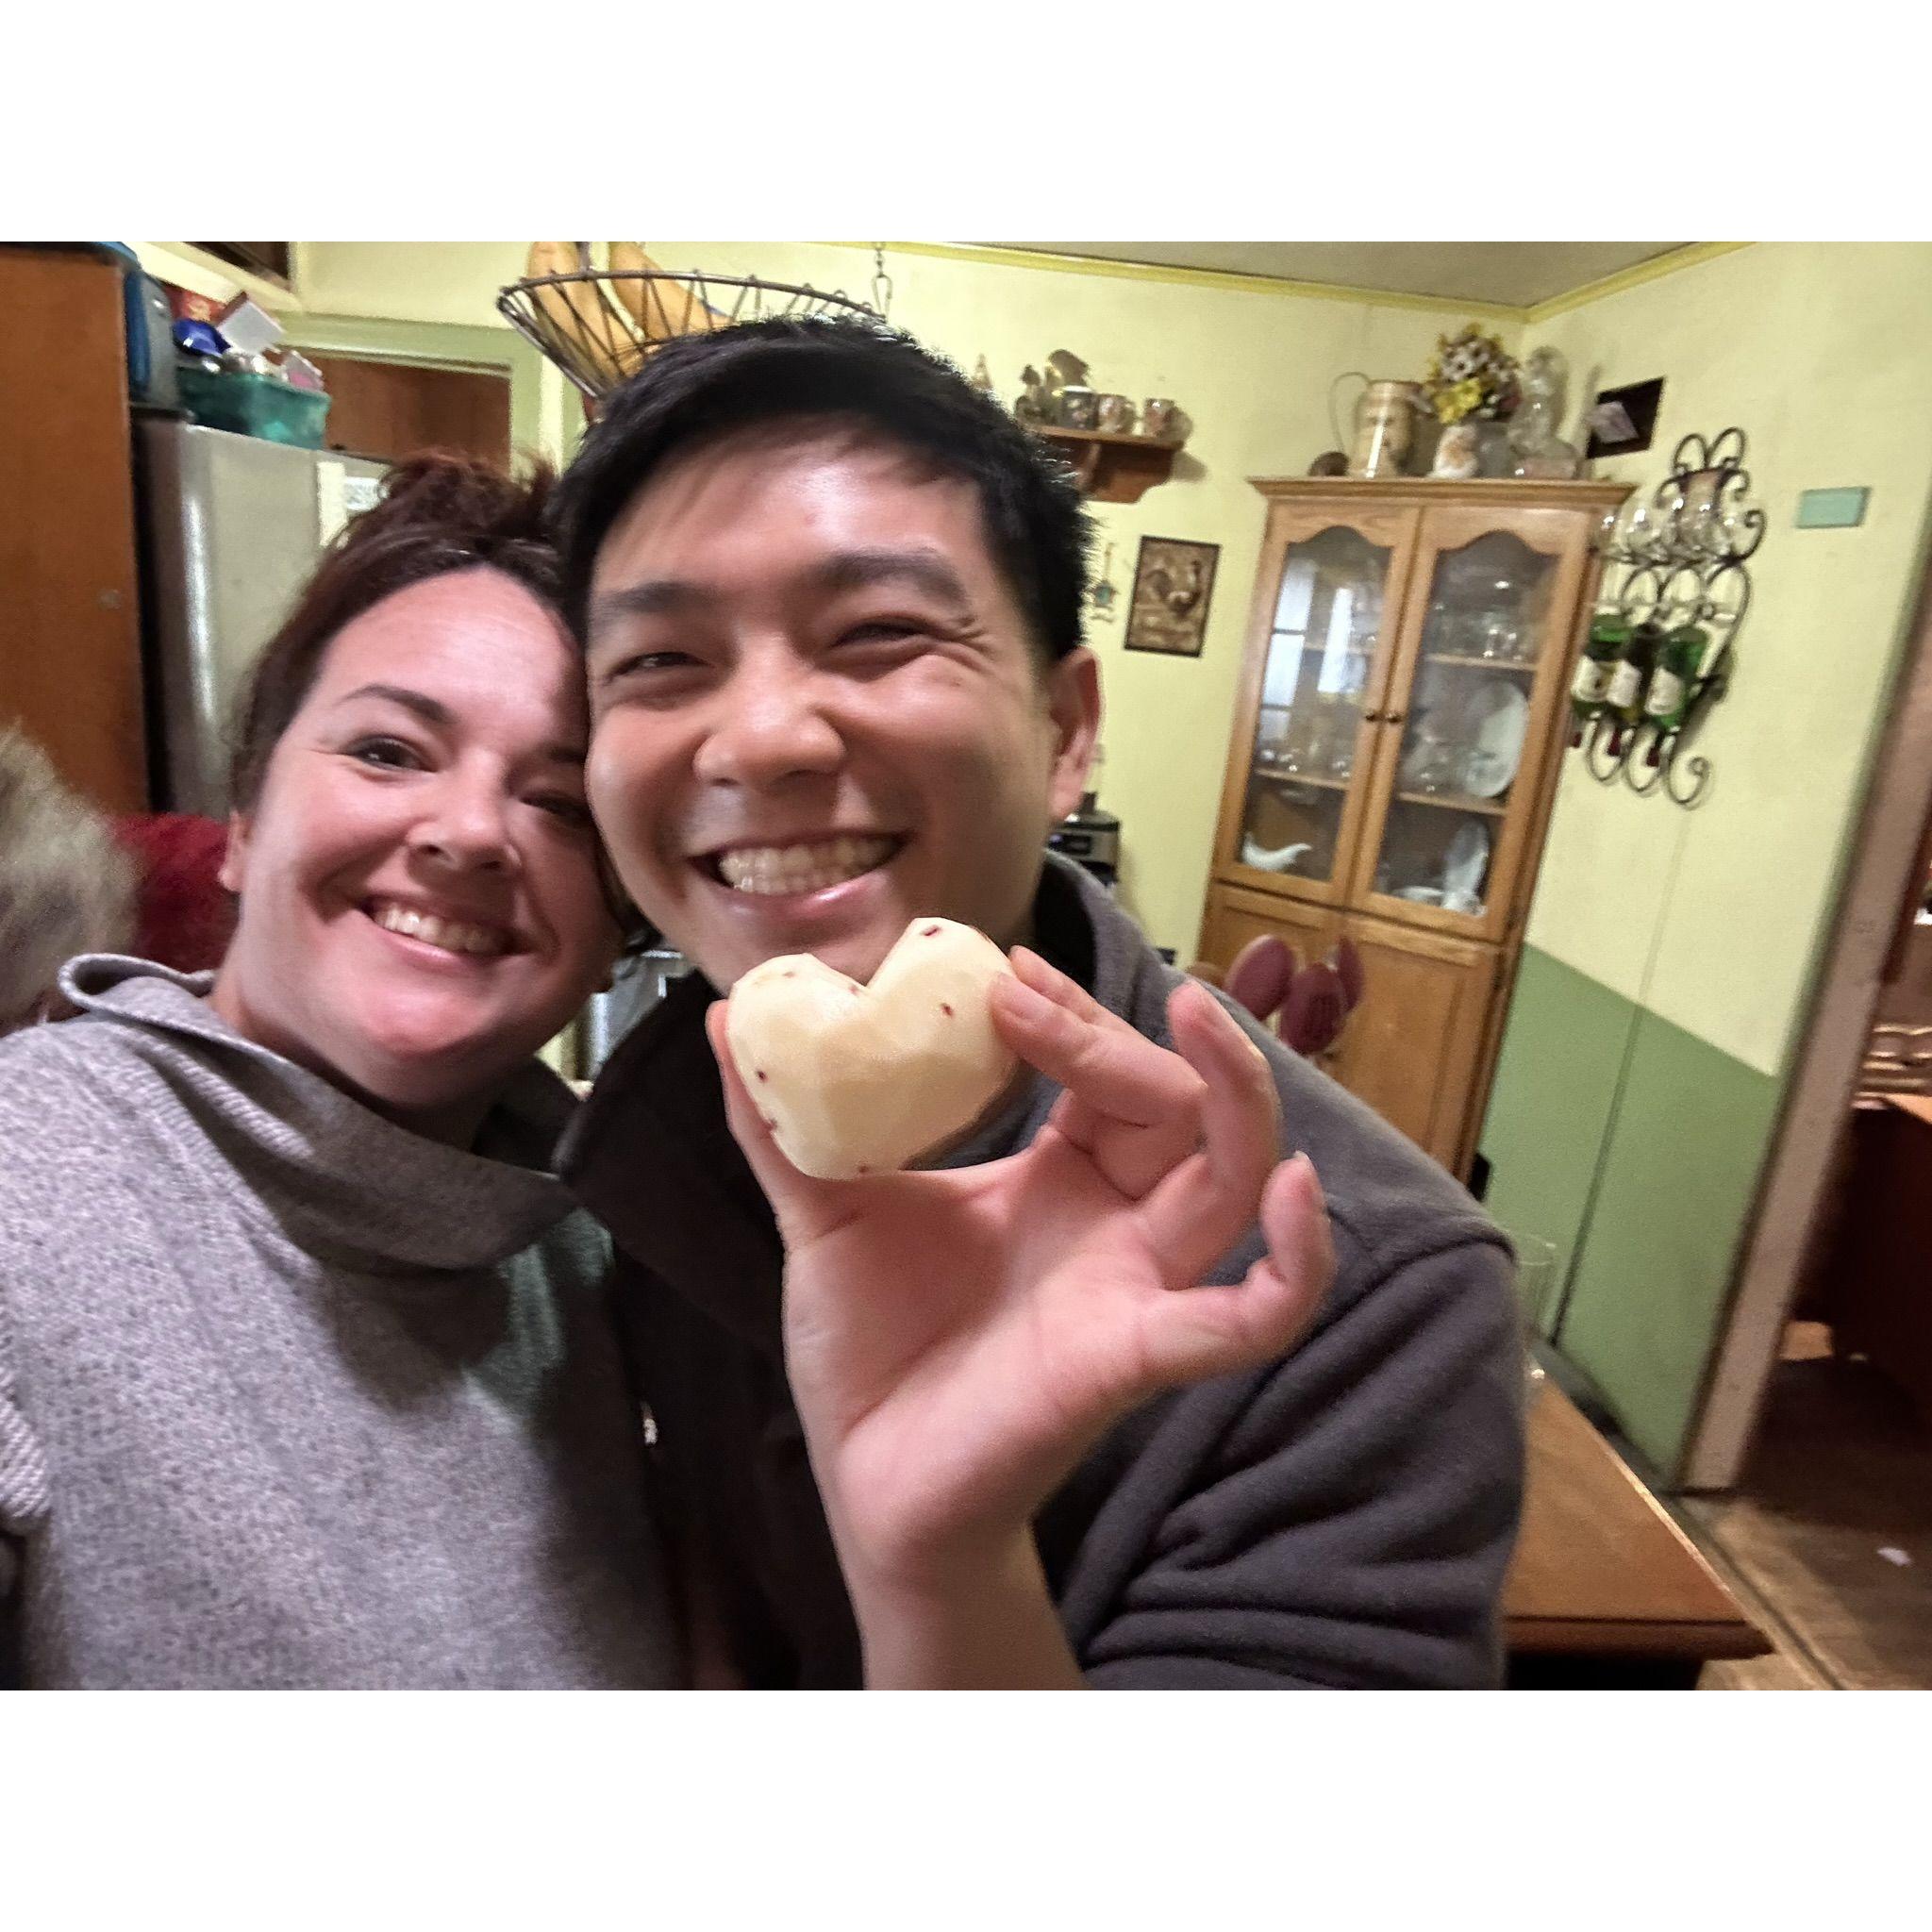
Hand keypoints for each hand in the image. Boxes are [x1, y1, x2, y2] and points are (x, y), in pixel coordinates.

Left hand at [705, 949, 1333, 1597]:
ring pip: (1230, 1177)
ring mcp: (1134, 1288)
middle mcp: (1115, 1224)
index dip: (1070, 1013)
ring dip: (1236, 1091)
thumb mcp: (823, 1213)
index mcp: (1058, 1179)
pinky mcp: (1132, 1357)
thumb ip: (783, 1121)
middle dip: (1123, 1034)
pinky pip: (1247, 1320)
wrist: (863, 1482)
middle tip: (1023, 994)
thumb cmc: (869, 1350)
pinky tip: (1296, 1194)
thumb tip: (726, 1017)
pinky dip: (1295, 1264)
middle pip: (1178, 1105)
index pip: (1106, 1071)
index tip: (1000, 970)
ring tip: (1198, 1015)